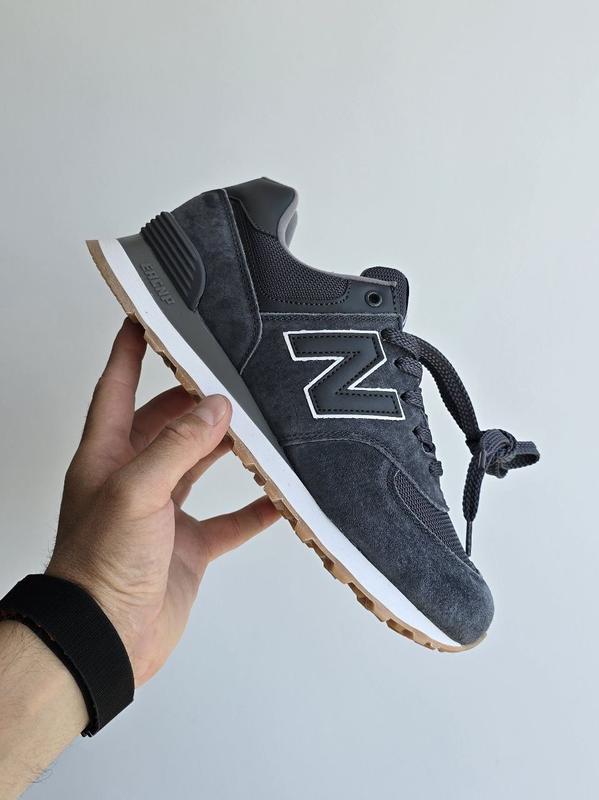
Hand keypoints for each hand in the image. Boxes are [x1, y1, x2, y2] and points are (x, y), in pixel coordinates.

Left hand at [47, 319, 278, 684]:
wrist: (105, 639)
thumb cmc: (98, 567)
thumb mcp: (135, 492)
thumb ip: (177, 446)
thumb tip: (216, 408)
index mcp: (107, 457)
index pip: (116, 388)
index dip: (130, 352)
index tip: (146, 318)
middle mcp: (134, 479)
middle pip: (167, 424)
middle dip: (195, 400)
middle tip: (228, 376)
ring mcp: (162, 514)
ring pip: (199, 466)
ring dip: (227, 447)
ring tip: (258, 424)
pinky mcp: (187, 547)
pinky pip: (228, 521)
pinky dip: (253, 510)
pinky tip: (278, 498)